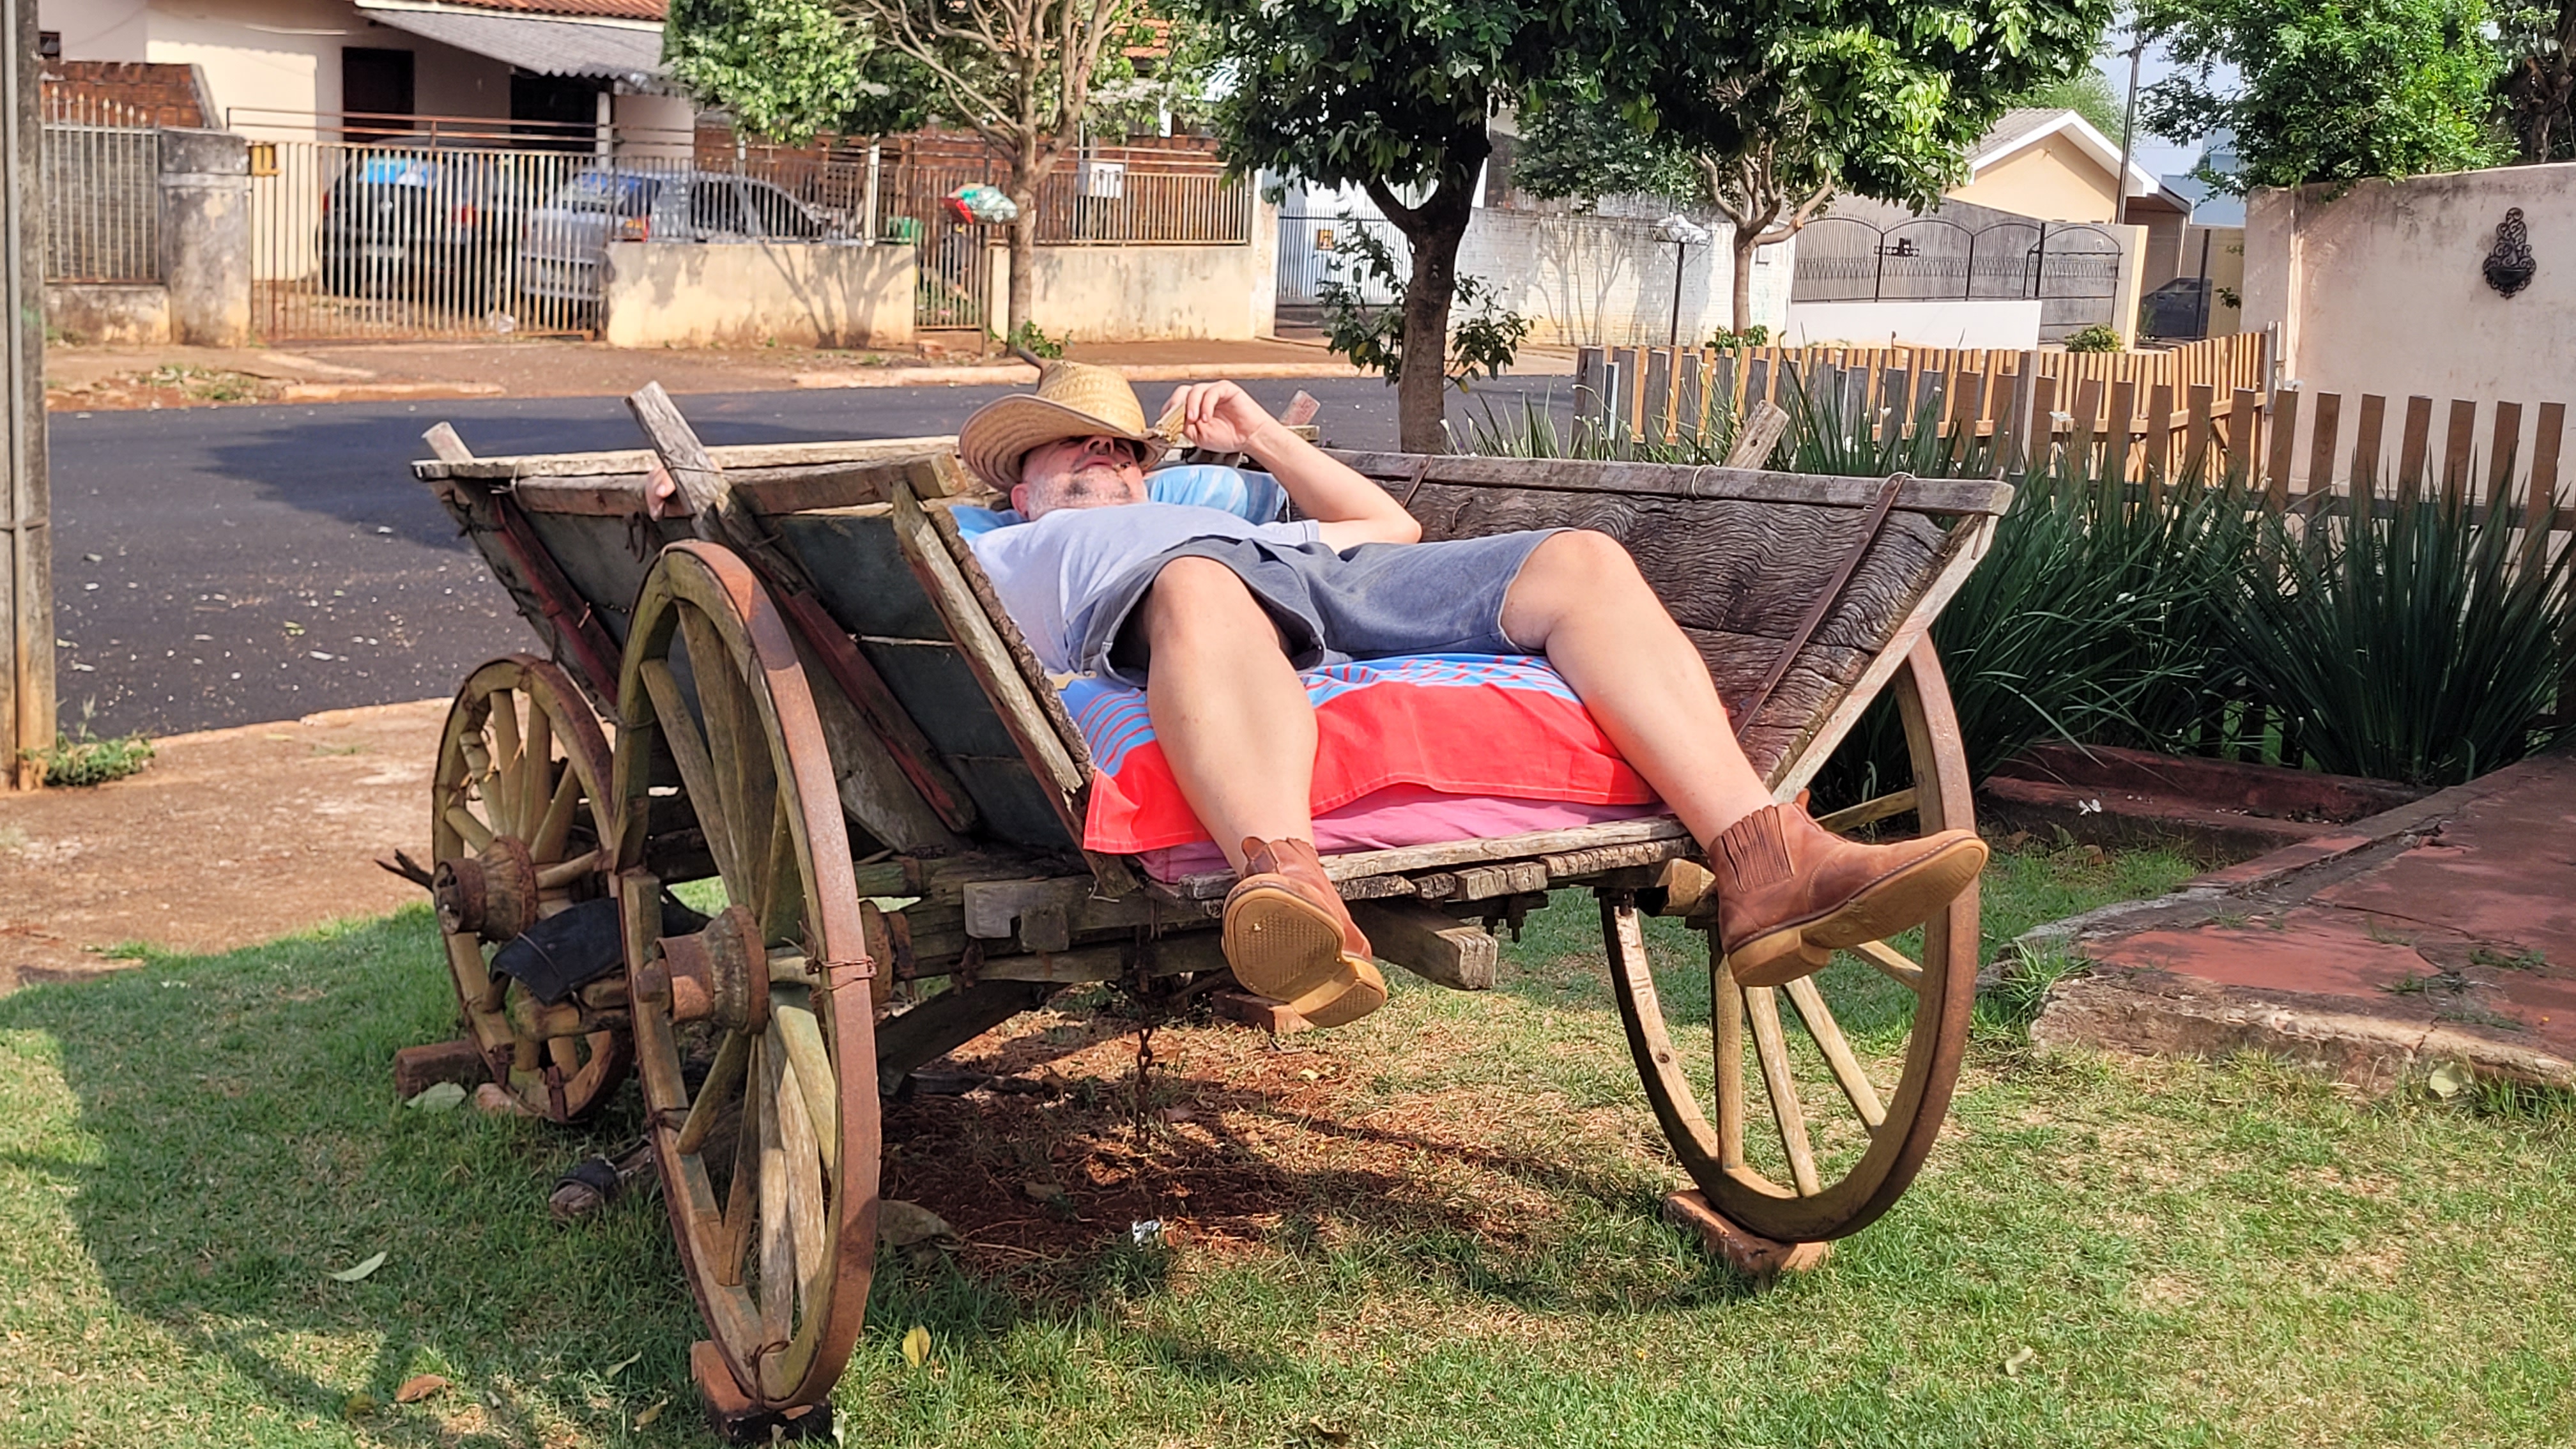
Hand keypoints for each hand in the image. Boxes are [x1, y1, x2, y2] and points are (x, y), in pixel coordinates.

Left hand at [1158, 381, 1278, 455]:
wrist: (1251, 438)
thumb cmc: (1229, 437)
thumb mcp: (1199, 437)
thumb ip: (1185, 427)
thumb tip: (1172, 421)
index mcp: (1194, 407)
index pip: (1176, 403)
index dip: (1168, 411)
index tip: (1164, 423)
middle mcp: (1202, 397)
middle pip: (1182, 392)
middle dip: (1175, 404)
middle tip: (1174, 418)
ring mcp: (1214, 391)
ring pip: (1195, 390)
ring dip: (1191, 406)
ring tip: (1193, 420)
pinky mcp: (1226, 388)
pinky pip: (1211, 392)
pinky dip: (1206, 405)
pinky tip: (1207, 418)